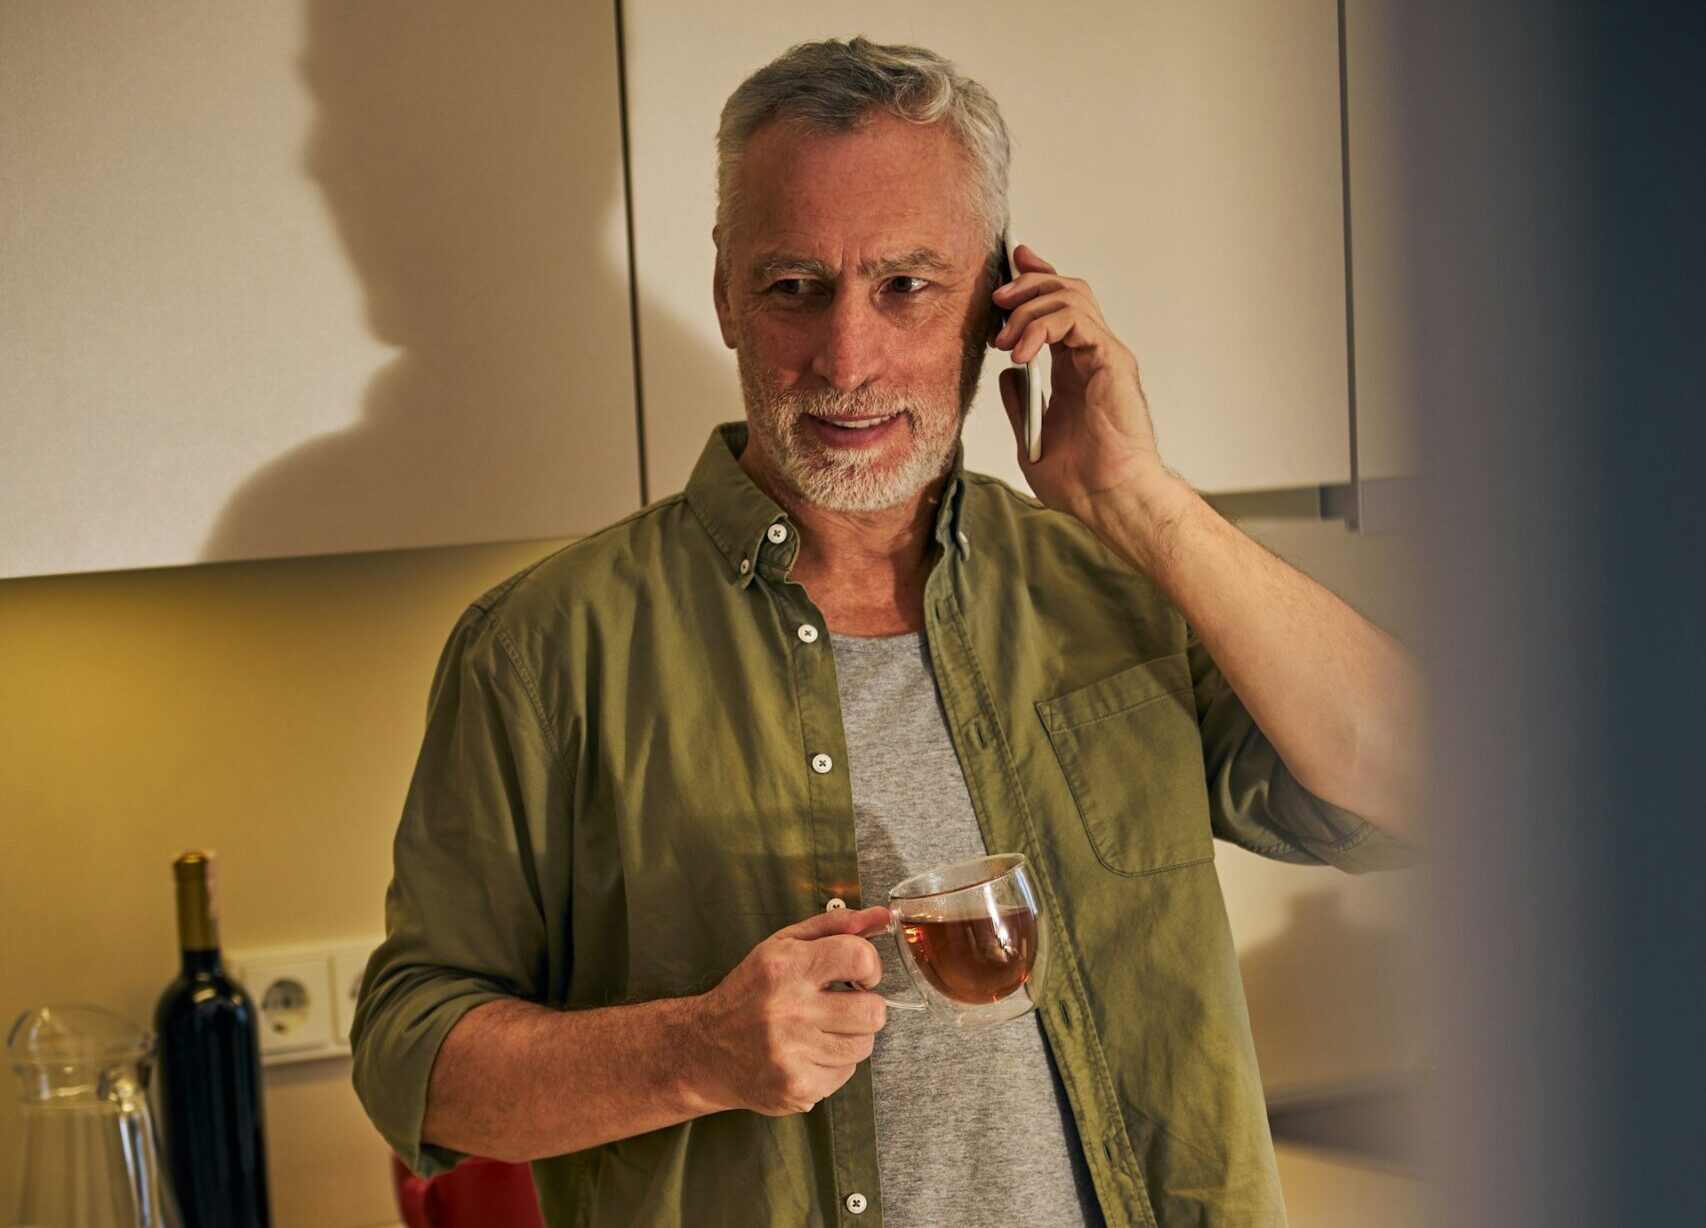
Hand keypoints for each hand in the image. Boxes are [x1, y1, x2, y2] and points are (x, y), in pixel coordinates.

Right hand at [688, 905, 889, 1115]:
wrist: (705, 1050)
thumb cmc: (750, 992)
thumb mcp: (783, 945)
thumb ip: (835, 925)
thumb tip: (883, 916)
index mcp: (785, 966)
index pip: (859, 958)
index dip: (871, 967)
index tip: (860, 975)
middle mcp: (788, 1009)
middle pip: (873, 1012)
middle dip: (866, 1008)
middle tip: (843, 1006)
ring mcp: (792, 1053)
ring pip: (863, 1045)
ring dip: (850, 1037)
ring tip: (821, 1030)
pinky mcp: (797, 1087)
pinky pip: (846, 1073)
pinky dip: (834, 1064)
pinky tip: (808, 1053)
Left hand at [992, 244, 1176, 522]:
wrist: (1110, 499)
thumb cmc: (1083, 481)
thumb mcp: (1032, 439)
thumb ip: (1020, 403)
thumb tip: (1007, 374)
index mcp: (1076, 368)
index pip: (1057, 308)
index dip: (1035, 281)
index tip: (1009, 270)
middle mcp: (1092, 354)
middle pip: (1065, 289)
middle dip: (1027, 283)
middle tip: (998, 301)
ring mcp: (1104, 354)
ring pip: (1070, 295)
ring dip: (1029, 306)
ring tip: (1005, 337)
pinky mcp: (1111, 359)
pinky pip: (1076, 320)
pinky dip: (1042, 325)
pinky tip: (1021, 353)